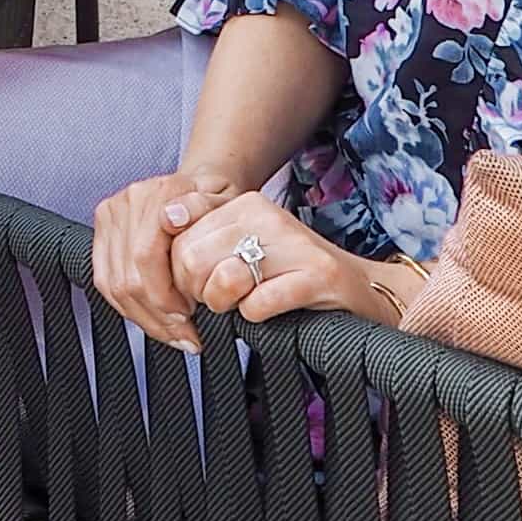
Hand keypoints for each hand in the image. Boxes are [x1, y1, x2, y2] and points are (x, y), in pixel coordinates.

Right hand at [90, 170, 211, 348]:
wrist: (203, 186)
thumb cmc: (218, 203)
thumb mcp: (228, 205)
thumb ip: (205, 209)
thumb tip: (172, 219)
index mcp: (160, 192)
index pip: (145, 257)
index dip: (164, 296)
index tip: (188, 317)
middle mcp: (130, 201)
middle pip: (128, 276)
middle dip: (157, 316)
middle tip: (185, 336)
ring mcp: (112, 215)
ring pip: (114, 285)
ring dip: (144, 318)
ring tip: (173, 334)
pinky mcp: (102, 231)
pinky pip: (105, 282)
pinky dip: (129, 308)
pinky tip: (152, 319)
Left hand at [165, 190, 303, 320]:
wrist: (358, 287)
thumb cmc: (291, 273)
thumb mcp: (244, 245)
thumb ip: (203, 239)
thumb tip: (163, 234)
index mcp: (246, 203)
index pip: (179, 235)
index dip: (176, 272)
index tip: (191, 289)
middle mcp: (267, 215)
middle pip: (192, 259)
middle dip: (197, 292)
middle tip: (218, 301)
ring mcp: (293, 244)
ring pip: (222, 279)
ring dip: (225, 305)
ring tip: (242, 304)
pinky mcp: (316, 276)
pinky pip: (257, 304)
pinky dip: (255, 316)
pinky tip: (269, 310)